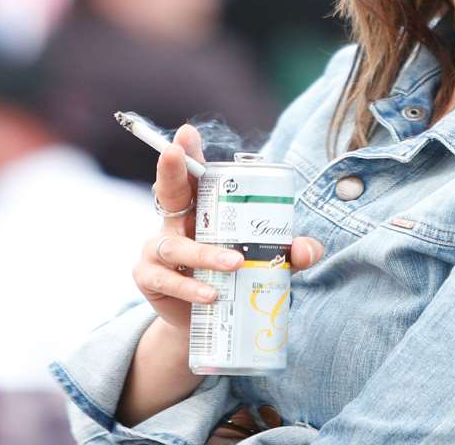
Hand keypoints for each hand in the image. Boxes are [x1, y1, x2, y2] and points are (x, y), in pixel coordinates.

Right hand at [133, 125, 324, 334]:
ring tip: (235, 263)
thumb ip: (287, 253)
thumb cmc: (233, 277)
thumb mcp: (264, 261)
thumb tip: (305, 249)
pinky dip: (190, 287)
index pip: (194, 175)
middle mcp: (175, 222)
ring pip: (176, 244)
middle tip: (175, 152)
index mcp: (202, 208)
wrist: (203, 322)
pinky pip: (167, 280)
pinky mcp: (149, 278)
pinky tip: (211, 295)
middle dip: (170, 169)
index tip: (187, 131)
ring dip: (206, 253)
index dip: (188, 151)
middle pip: (168, 190)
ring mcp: (158, 249)